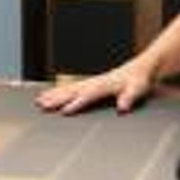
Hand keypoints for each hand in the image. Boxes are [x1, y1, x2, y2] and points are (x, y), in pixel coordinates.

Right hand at [35, 64, 154, 114]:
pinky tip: (49, 95)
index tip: (63, 111)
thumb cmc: (139, 80)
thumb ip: (129, 97)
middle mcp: (95, 82)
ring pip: (68, 88)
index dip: (76, 103)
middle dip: (57, 98)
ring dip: (54, 95)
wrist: (140, 69)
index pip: (88, 95)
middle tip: (42, 105)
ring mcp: (91, 82)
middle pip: (72, 90)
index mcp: (105, 84)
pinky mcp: (90, 83)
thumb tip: (123, 107)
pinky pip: (71, 87)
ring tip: (39, 101)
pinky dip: (59, 91)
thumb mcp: (138, 88)